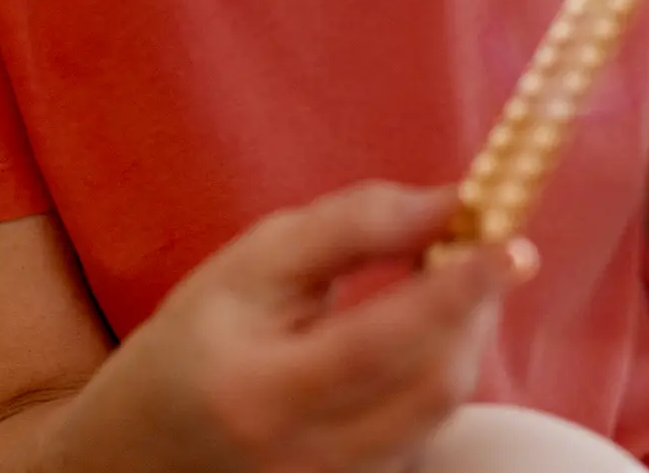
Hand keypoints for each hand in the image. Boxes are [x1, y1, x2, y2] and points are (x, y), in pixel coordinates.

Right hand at [96, 182, 532, 472]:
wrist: (137, 457)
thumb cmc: (193, 345)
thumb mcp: (250, 266)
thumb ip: (351, 226)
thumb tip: (454, 202)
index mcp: (259, 391)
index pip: (383, 342)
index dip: (457, 290)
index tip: (511, 241)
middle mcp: (302, 459)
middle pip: (433, 385)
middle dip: (475, 306)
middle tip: (485, 247)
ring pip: (441, 411)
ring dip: (463, 338)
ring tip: (445, 284)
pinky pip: (426, 433)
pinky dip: (437, 374)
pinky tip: (416, 339)